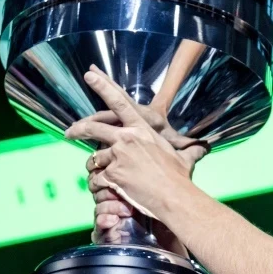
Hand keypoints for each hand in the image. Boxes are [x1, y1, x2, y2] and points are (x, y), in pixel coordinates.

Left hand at [76, 66, 208, 225]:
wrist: (175, 197)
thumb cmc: (180, 178)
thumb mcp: (184, 159)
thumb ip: (190, 150)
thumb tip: (203, 147)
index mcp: (142, 129)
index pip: (119, 102)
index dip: (102, 86)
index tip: (89, 76)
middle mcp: (127, 139)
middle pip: (94, 127)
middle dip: (78, 129)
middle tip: (69, 133)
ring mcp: (118, 156)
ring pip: (95, 157)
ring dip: (96, 167)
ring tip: (102, 176)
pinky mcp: (112, 175)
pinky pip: (98, 177)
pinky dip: (100, 184)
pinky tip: (108, 190)